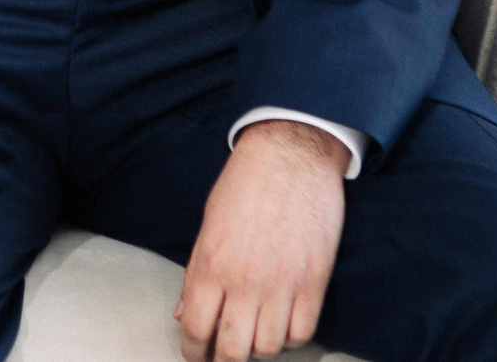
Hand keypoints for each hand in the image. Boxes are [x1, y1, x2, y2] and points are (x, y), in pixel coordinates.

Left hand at [175, 119, 348, 360]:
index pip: (195, 329)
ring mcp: (282, 285)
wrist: (292, 155)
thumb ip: (195, 274)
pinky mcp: (314, 282)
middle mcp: (244, 282)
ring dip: (259, 347)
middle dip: (224, 360)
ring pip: (269, 348)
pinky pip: (302, 332)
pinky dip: (291, 336)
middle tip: (224, 354)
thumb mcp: (208, 225)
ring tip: (255, 334)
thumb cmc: (244, 185)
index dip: (194, 351)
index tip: (196, 356)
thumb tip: (183, 313)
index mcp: (210, 266)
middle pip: (233, 351)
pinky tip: (283, 323)